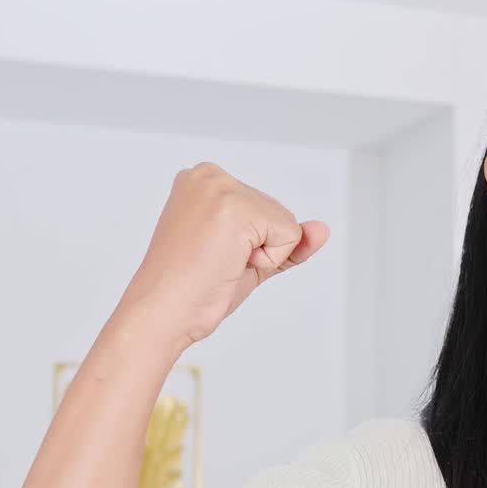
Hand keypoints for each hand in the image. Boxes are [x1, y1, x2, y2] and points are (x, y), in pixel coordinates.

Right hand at [118, 162, 329, 348]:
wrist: (163, 313)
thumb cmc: (197, 289)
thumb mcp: (250, 257)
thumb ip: (287, 240)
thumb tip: (322, 229)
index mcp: (203, 179)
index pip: (266, 210)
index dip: (254, 244)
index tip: (214, 255)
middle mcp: (209, 174)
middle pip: (279, 213)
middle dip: (261, 248)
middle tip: (218, 264)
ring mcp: (221, 188)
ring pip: (286, 224)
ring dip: (263, 255)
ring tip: (220, 263)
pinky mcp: (235, 208)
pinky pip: (288, 236)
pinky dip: (267, 260)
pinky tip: (228, 263)